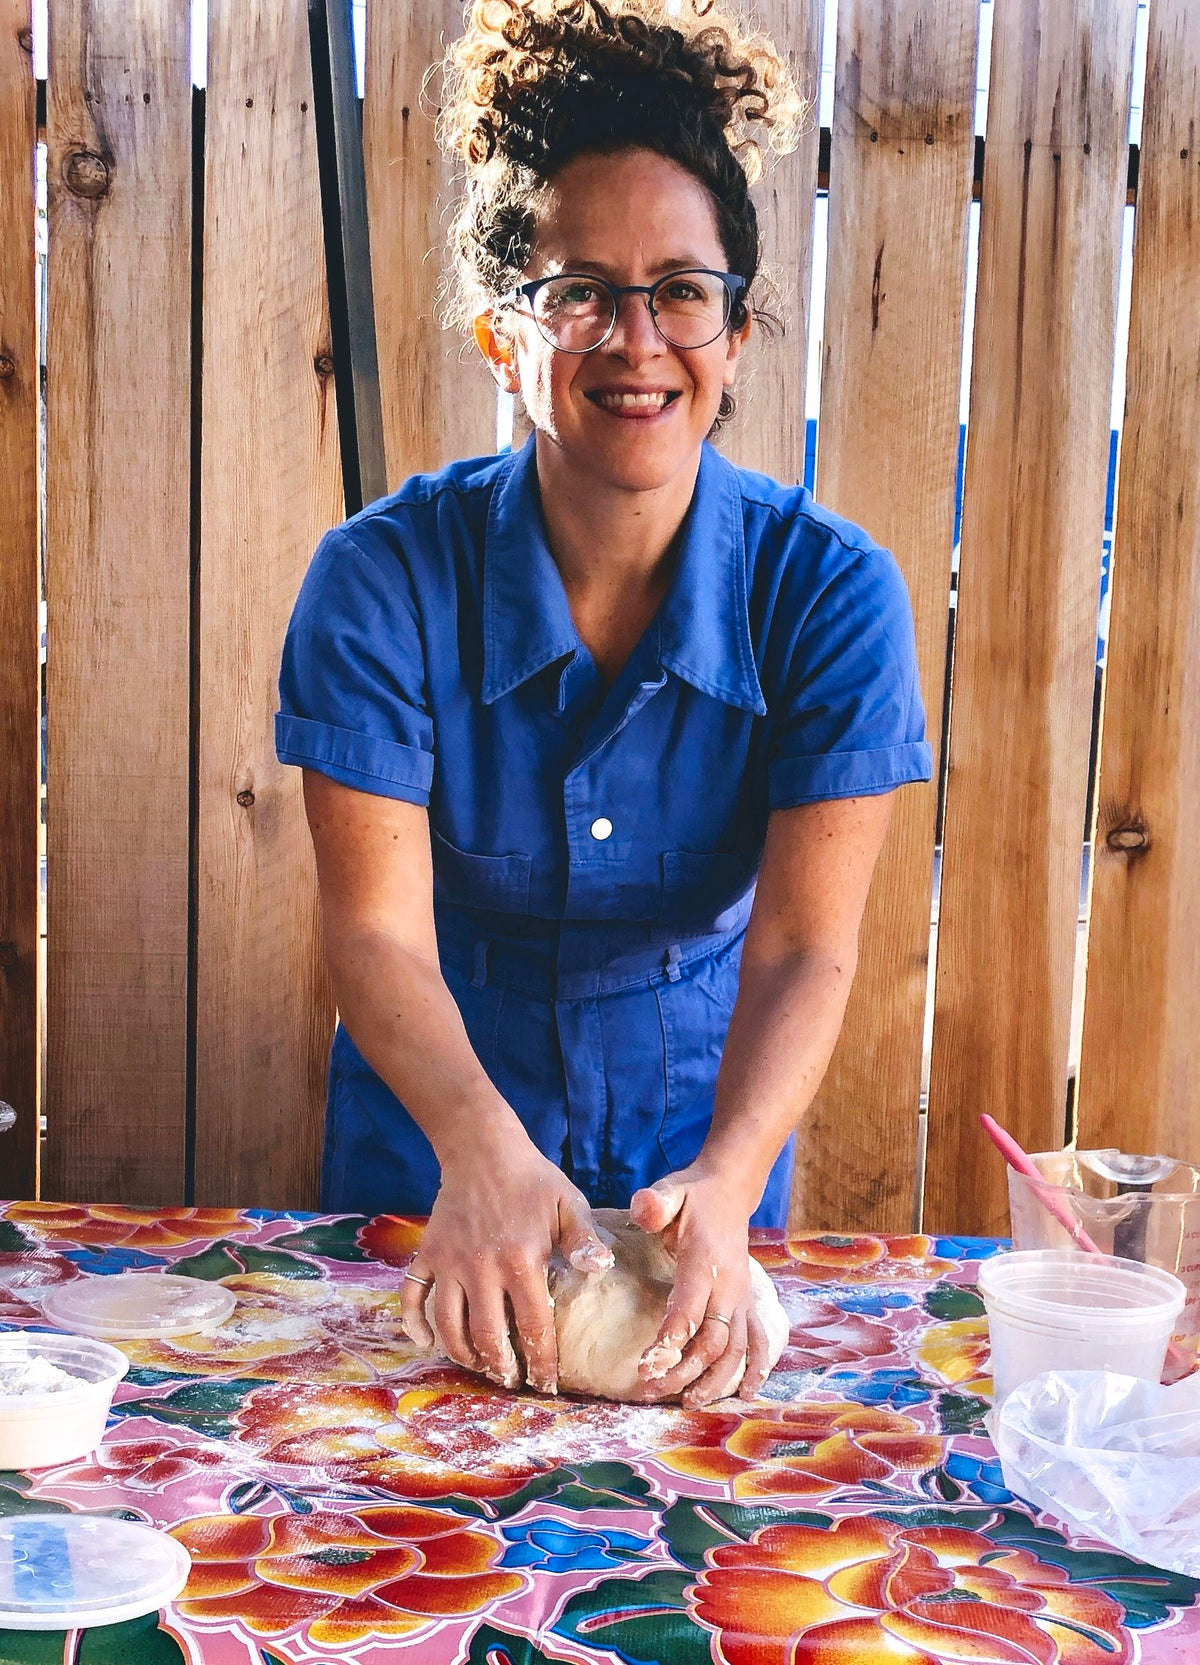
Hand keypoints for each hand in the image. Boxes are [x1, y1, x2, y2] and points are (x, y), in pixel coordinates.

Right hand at [399, 1131, 612, 1394]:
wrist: (481, 1148)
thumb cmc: (532, 1179)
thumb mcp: (568, 1203)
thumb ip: (585, 1240)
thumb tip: (601, 1270)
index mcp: (521, 1261)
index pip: (533, 1327)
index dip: (541, 1362)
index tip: (547, 1385)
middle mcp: (481, 1268)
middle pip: (488, 1336)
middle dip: (502, 1368)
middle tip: (512, 1381)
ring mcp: (450, 1262)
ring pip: (448, 1325)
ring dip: (463, 1354)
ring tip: (480, 1366)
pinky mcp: (427, 1253)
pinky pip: (412, 1294)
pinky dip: (415, 1322)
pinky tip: (426, 1340)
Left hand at [628, 1167, 769, 1407]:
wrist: (729, 1191)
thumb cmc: (692, 1196)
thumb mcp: (671, 1191)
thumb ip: (655, 1202)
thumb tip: (643, 1208)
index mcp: (706, 1261)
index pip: (689, 1309)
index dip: (669, 1341)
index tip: (644, 1367)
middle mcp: (730, 1285)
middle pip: (713, 1340)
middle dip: (684, 1371)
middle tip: (652, 1391)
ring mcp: (742, 1297)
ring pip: (736, 1349)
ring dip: (715, 1380)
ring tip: (689, 1402)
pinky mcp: (748, 1303)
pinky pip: (758, 1341)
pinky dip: (756, 1369)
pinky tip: (746, 1393)